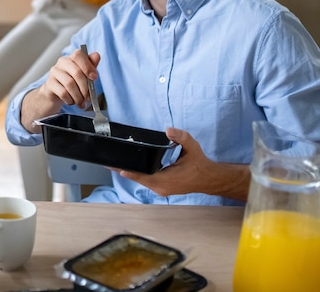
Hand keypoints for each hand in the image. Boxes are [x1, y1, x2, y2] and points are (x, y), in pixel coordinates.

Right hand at [21, 47, 100, 131]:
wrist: (55, 94)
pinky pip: (63, 92)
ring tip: (80, 102)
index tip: (94, 77)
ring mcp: (54, 72)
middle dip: (85, 88)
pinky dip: (70, 99)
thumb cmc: (73, 83)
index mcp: (72, 58)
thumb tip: (96, 56)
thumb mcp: (84, 75)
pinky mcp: (49, 83)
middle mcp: (62, 62)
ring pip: (69, 84)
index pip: (78, 55)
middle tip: (88, 97)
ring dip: (78, 96)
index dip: (88, 66)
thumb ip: (91, 66)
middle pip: (76, 72)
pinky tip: (71, 101)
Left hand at [116, 128, 250, 201]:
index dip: (129, 172)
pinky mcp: (161, 188)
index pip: (142, 176)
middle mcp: (161, 188)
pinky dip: (138, 174)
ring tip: (116, 163)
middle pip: (138, 179)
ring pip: (141, 181)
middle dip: (125, 169)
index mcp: (166, 180)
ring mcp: (160, 189)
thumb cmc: (199, 164)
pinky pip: (146, 181)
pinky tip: (131, 167)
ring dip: (131, 172)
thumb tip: (168, 130)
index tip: (116, 167)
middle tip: (110, 162)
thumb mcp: (192, 147)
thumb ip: (181, 137)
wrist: (209, 178)